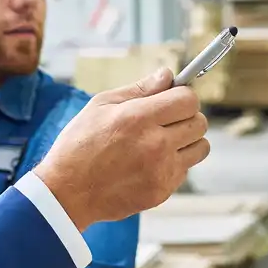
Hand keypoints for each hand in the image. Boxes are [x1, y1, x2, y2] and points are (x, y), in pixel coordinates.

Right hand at [34, 68, 209, 229]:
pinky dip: (173, 164)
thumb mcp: (100, 105)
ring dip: (187, 141)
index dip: (183, 95)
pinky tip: (149, 163)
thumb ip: (139, 89)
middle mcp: (155, 144)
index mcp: (139, 118)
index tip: (173, 98)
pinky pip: (185, 170)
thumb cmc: (78, 145)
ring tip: (163, 142)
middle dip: (186, 116)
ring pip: (200, 147)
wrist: (67, 192)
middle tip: (167, 120)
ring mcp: (161, 171)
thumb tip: (167, 75)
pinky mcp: (162, 191)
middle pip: (200, 122)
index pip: (188, 100)